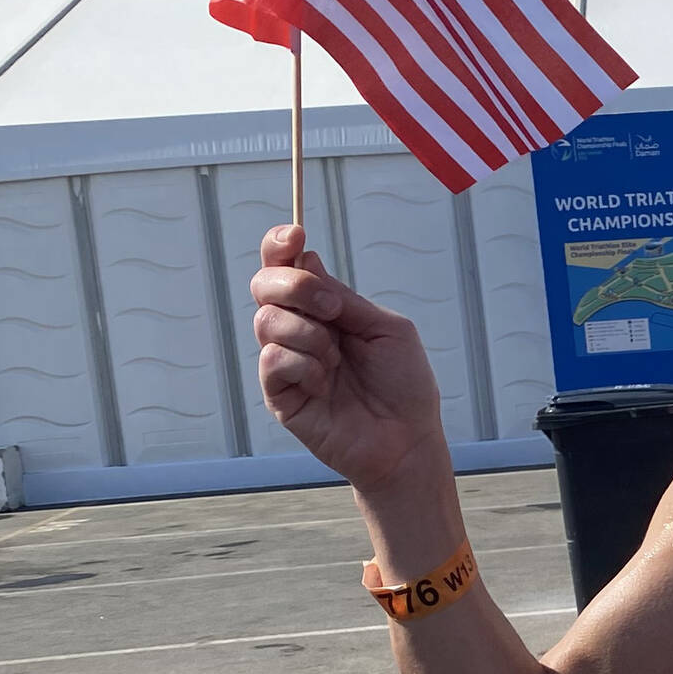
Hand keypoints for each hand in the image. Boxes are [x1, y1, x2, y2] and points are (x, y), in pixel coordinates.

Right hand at [251, 225, 448, 494]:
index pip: (286, 267)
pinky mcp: (278, 394)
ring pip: (266, 321)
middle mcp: (299, 330)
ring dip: (307, 332)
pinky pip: (272, 360)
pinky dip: (302, 364)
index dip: (279, 245)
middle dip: (293, 285)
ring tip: (336, 359)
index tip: (293, 235)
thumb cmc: (404, 383)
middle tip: (331, 308)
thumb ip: (344, 298)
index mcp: (324, 309)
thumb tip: (306, 259)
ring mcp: (285, 361)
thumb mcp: (385, 328)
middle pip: (264, 285)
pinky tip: (324, 382)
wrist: (408, 438)